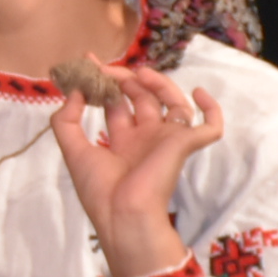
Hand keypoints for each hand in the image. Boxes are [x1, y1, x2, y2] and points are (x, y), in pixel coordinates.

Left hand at [47, 63, 226, 276]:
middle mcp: (146, 138)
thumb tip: (74, 91)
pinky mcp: (186, 144)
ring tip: (139, 74)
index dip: (104, 82)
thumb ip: (66, 120)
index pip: (117, 102)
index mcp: (122, 141)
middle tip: (107, 69)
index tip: (89, 62)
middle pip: (142, 98)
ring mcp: (167, 139)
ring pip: (172, 102)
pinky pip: (210, 126)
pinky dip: (211, 109)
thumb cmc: (100, 189)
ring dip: (158, 84)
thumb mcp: (73, 150)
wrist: (123, 214)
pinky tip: (198, 92)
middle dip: (125, 79)